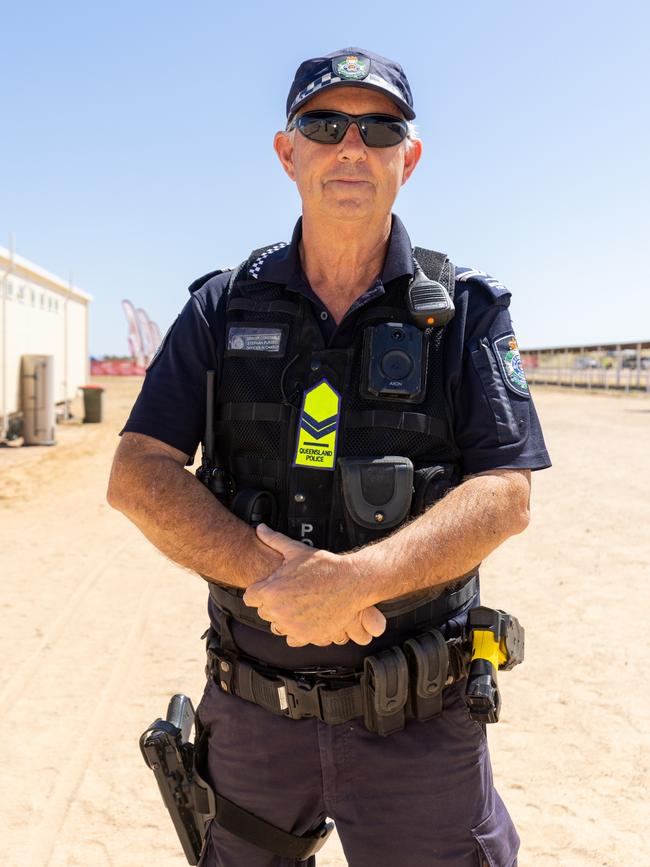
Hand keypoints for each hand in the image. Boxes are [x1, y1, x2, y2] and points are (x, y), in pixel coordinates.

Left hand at [243, 524, 385, 646]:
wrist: (351, 582)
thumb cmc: (325, 566)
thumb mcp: (296, 550)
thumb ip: (274, 540)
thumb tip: (261, 529)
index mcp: (271, 591)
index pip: (250, 598)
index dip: (259, 592)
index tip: (270, 588)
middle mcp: (278, 611)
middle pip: (264, 612)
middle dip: (273, 604)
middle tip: (290, 594)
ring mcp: (292, 626)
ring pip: (277, 626)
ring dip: (284, 618)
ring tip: (299, 605)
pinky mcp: (307, 636)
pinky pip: (292, 639)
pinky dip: (298, 631)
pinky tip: (306, 617)